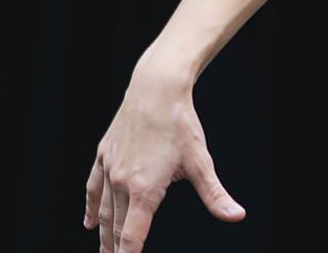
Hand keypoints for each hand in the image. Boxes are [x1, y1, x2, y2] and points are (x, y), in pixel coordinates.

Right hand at [85, 66, 242, 252]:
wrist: (155, 90)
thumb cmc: (180, 125)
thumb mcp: (201, 162)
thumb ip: (216, 195)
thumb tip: (237, 216)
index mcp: (144, 190)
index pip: (133, 236)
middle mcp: (121, 184)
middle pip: (116, 228)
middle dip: (114, 250)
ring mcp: (109, 169)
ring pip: (103, 211)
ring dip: (104, 234)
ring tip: (106, 251)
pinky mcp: (103, 156)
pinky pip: (92, 189)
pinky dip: (91, 207)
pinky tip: (90, 221)